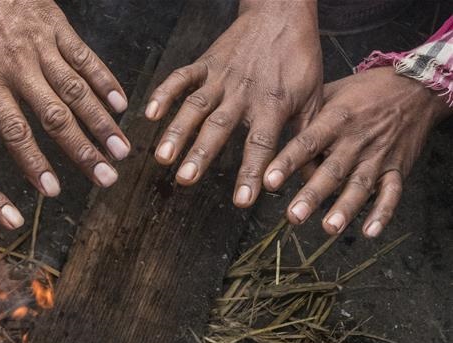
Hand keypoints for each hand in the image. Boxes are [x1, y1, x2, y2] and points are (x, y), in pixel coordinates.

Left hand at [0, 0, 129, 193]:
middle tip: (106, 178)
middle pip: (57, 118)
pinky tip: (122, 103)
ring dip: (103, 123)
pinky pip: (85, 56)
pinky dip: (105, 80)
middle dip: (84, 152)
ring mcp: (42, 45)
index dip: (34, 163)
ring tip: (122, 149)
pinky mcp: (57, 25)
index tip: (51, 189)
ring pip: (78, 91)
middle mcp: (20, 67)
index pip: (15, 131)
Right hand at [145, 0, 321, 206]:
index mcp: (273, 104)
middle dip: (201, 154)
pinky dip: (165, 93)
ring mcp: (222, 77)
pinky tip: (150, 114)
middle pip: (220, 127)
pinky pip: (182, 77)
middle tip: (185, 179)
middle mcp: (244, 92)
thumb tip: (315, 176)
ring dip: (177, 132)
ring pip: (196, 106)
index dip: (251, 172)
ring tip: (162, 157)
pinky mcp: (206, 63)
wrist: (283, 12)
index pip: (261, 144)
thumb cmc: (300, 59)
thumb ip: (308, 138)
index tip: (242, 200)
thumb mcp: (314, 98)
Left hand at [264, 67, 452, 236]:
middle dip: (313, 195)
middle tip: (294, 215)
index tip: (269, 181)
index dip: (288, 162)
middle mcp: (356, 140)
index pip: (308, 143)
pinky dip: (383, 213)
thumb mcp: (333, 91)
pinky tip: (370, 232)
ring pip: (360, 185)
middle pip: (332, 171)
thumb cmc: (368, 90)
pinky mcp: (397, 168)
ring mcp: (378, 156)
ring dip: (344, 209)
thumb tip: (272, 129)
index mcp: (337, 119)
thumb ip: (305, 113)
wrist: (417, 87)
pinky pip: (392, 193)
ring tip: (329, 228)